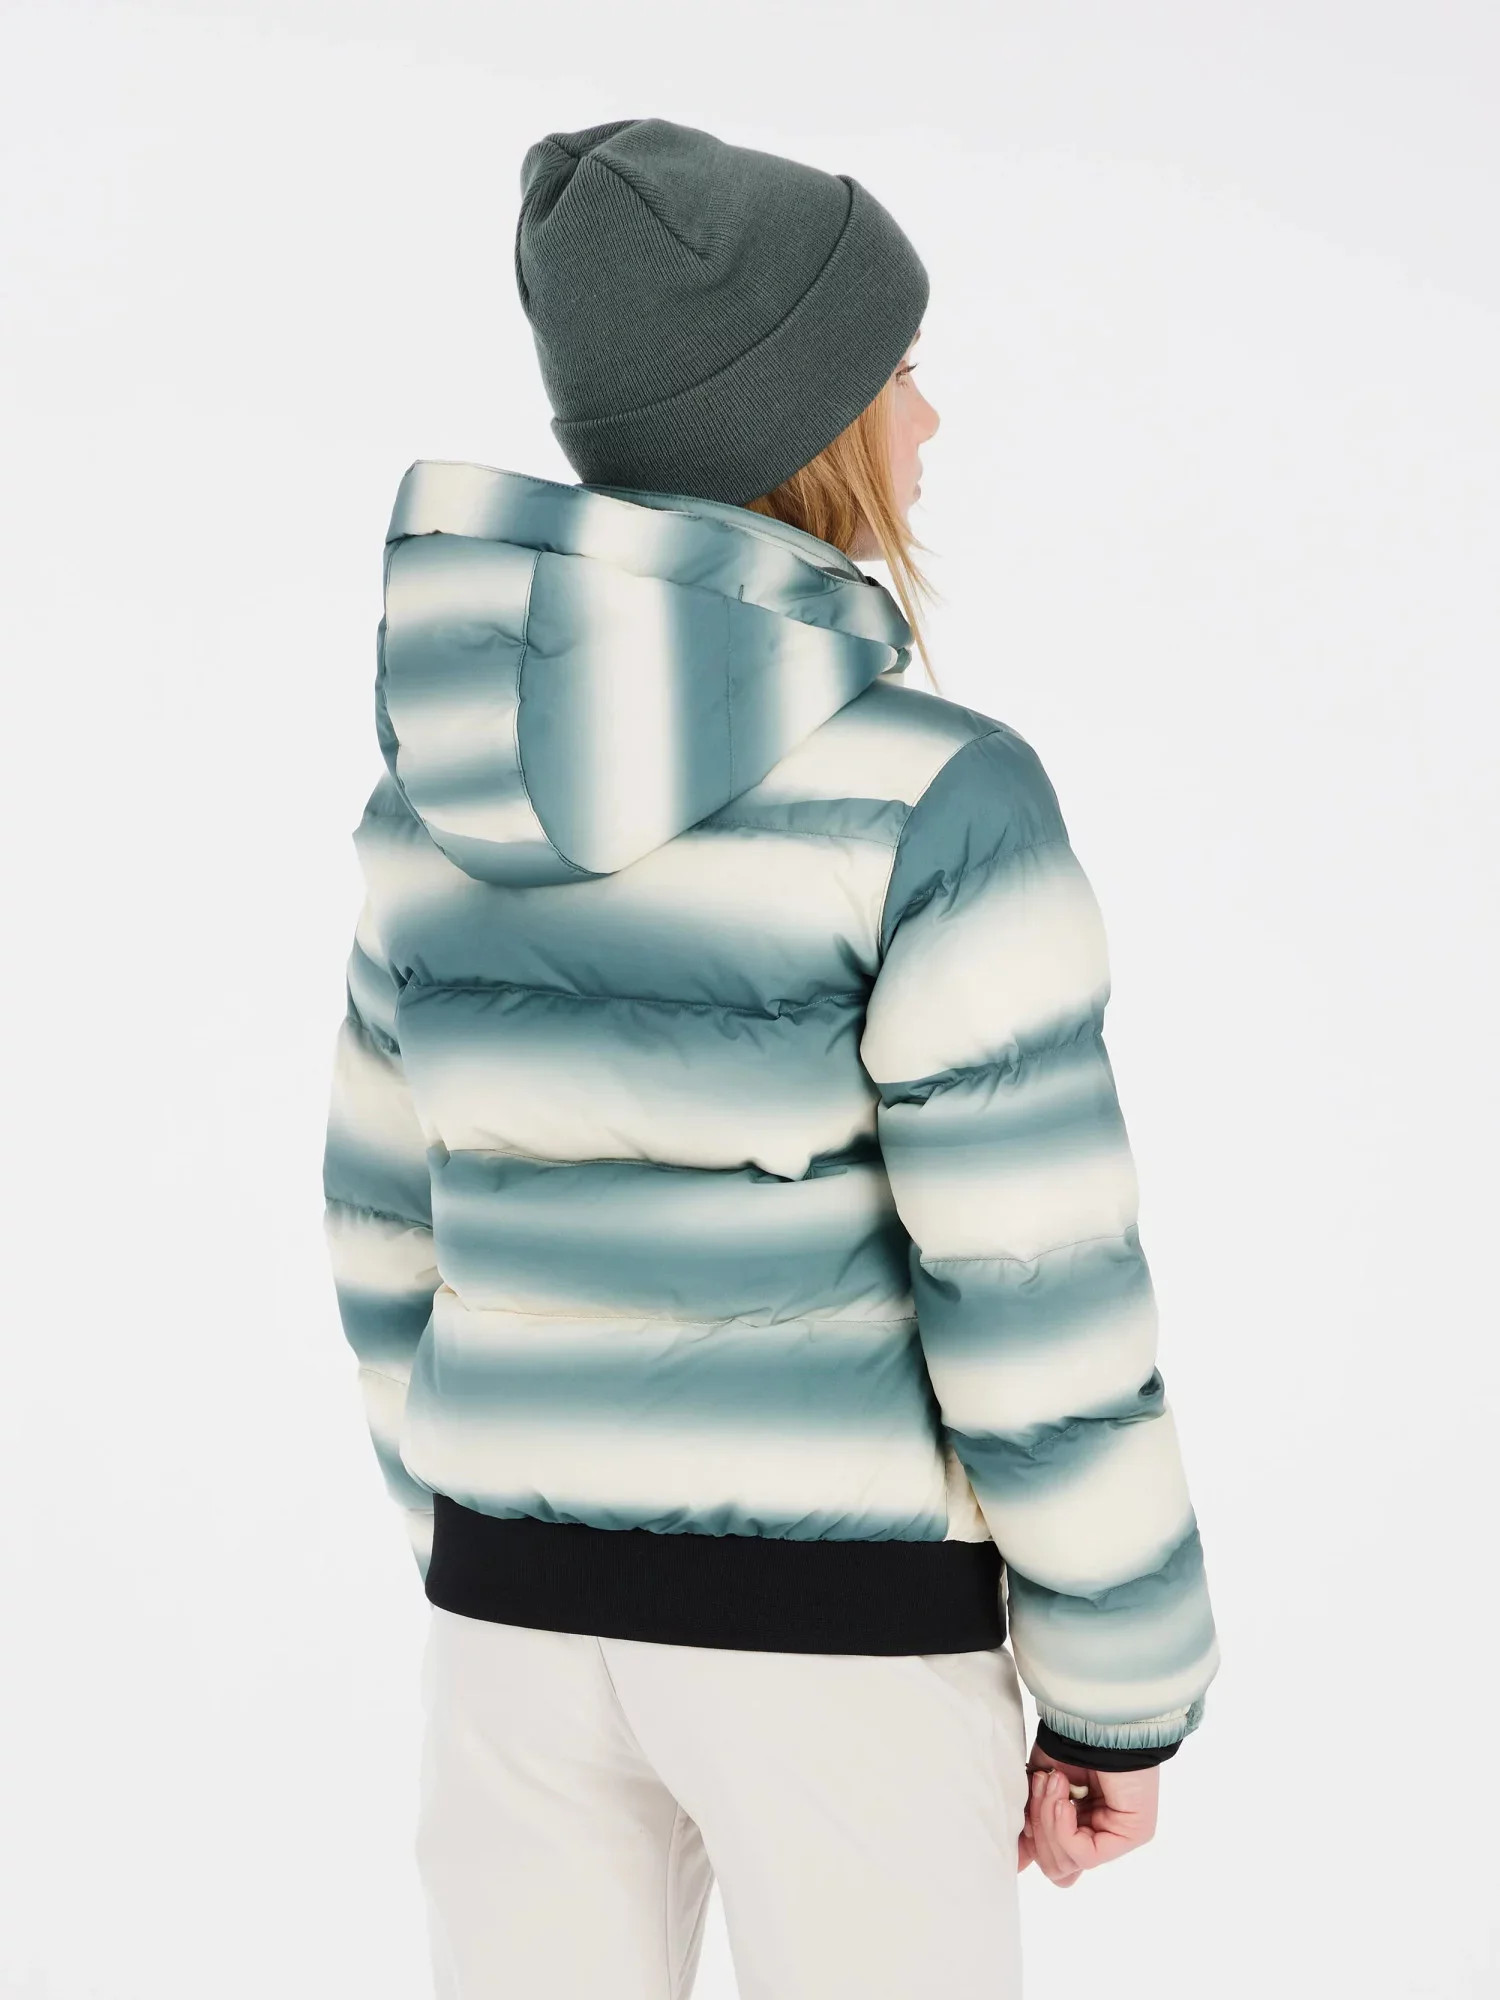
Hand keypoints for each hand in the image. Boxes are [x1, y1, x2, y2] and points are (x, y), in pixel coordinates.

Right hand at [1018, 1746, 1160, 1884]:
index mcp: (1078, 1825)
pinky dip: (1063, 1827)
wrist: (1094, 1718)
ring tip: (1055, 1782)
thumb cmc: (1069, 1741)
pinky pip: (1085, 1854)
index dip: (1032, 1849)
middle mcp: (1099, 1834)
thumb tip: (1015, 1864)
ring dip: (1049, 1820)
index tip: (1015, 1824)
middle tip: (1040, 1787)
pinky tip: (1064, 1799)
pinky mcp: (1131, 1834)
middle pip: (1056, 1868)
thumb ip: (1029, 1824)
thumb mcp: (1039, 1786)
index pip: (1054, 1864)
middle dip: (1038, 1830)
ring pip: (1066, 1863)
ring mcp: (1116, 1836)